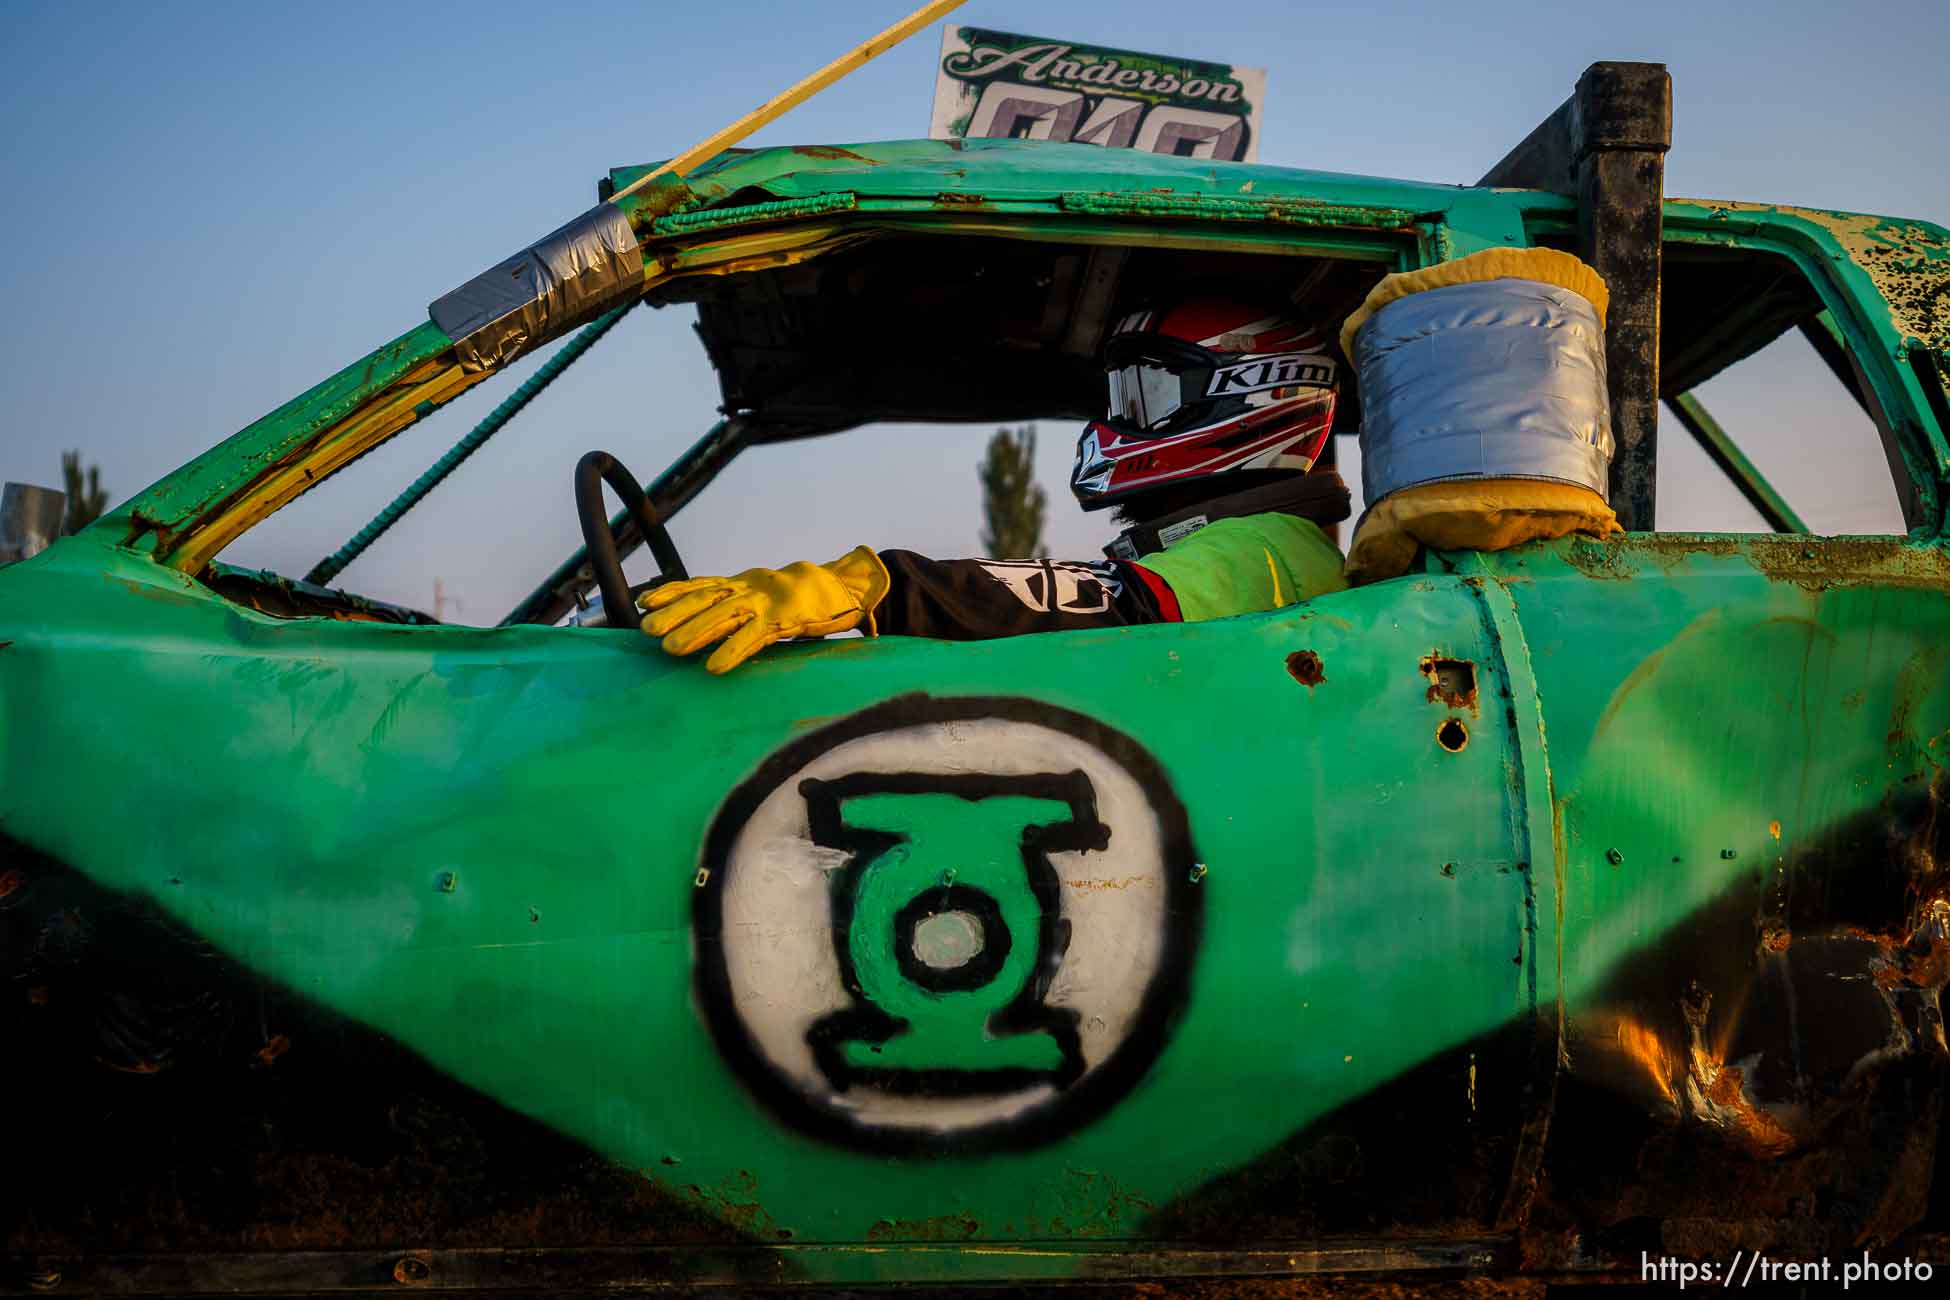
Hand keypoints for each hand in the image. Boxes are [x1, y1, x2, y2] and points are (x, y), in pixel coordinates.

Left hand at [637, 545, 889, 673]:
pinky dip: (733, 651)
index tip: (642, 601)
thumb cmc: (793, 599)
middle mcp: (748, 589)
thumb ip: (733, 605)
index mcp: (741, 583)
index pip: (699, 585)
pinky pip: (754, 637)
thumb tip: (698, 620)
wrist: (836, 587)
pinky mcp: (784, 620)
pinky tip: (713, 666)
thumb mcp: (758, 595)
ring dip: (695, 632)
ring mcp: (765, 603)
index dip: (670, 592)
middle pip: (705, 599)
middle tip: (647, 628)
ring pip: (725, 616)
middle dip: (674, 613)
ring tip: (669, 648)